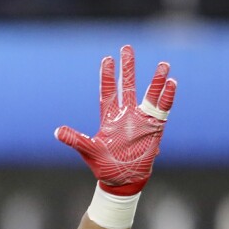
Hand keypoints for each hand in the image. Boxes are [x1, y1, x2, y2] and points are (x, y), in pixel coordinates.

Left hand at [56, 45, 176, 195]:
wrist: (122, 180)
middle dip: (128, 68)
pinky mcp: (155, 128)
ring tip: (163, 65)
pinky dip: (167, 97)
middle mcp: (126, 115)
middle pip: (128, 86)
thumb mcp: (89, 151)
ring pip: (150, 95)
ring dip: (156, 81)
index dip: (107, 76)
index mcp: (109, 118)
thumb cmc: (104, 166)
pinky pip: (163, 109)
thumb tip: (56, 132)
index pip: (108, 92)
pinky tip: (172, 83)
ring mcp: (142, 120)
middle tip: (127, 48)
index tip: (107, 59)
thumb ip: (76, 140)